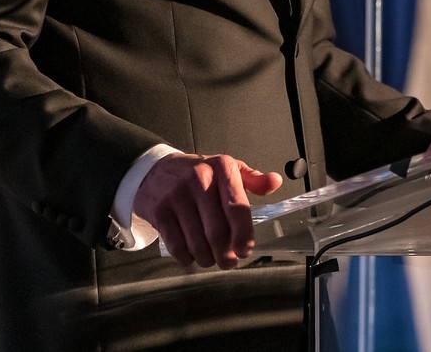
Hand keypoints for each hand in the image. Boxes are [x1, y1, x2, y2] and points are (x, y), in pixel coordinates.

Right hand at [133, 153, 282, 268]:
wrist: (155, 171)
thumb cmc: (197, 174)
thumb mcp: (226, 169)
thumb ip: (252, 179)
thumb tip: (275, 182)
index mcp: (221, 168)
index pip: (237, 208)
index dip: (244, 235)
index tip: (245, 250)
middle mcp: (199, 179)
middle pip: (217, 233)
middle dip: (226, 255)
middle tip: (229, 261)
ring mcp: (177, 196)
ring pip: (197, 244)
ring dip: (207, 259)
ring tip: (211, 258)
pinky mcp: (160, 212)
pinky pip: (177, 247)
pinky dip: (187, 258)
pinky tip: (192, 254)